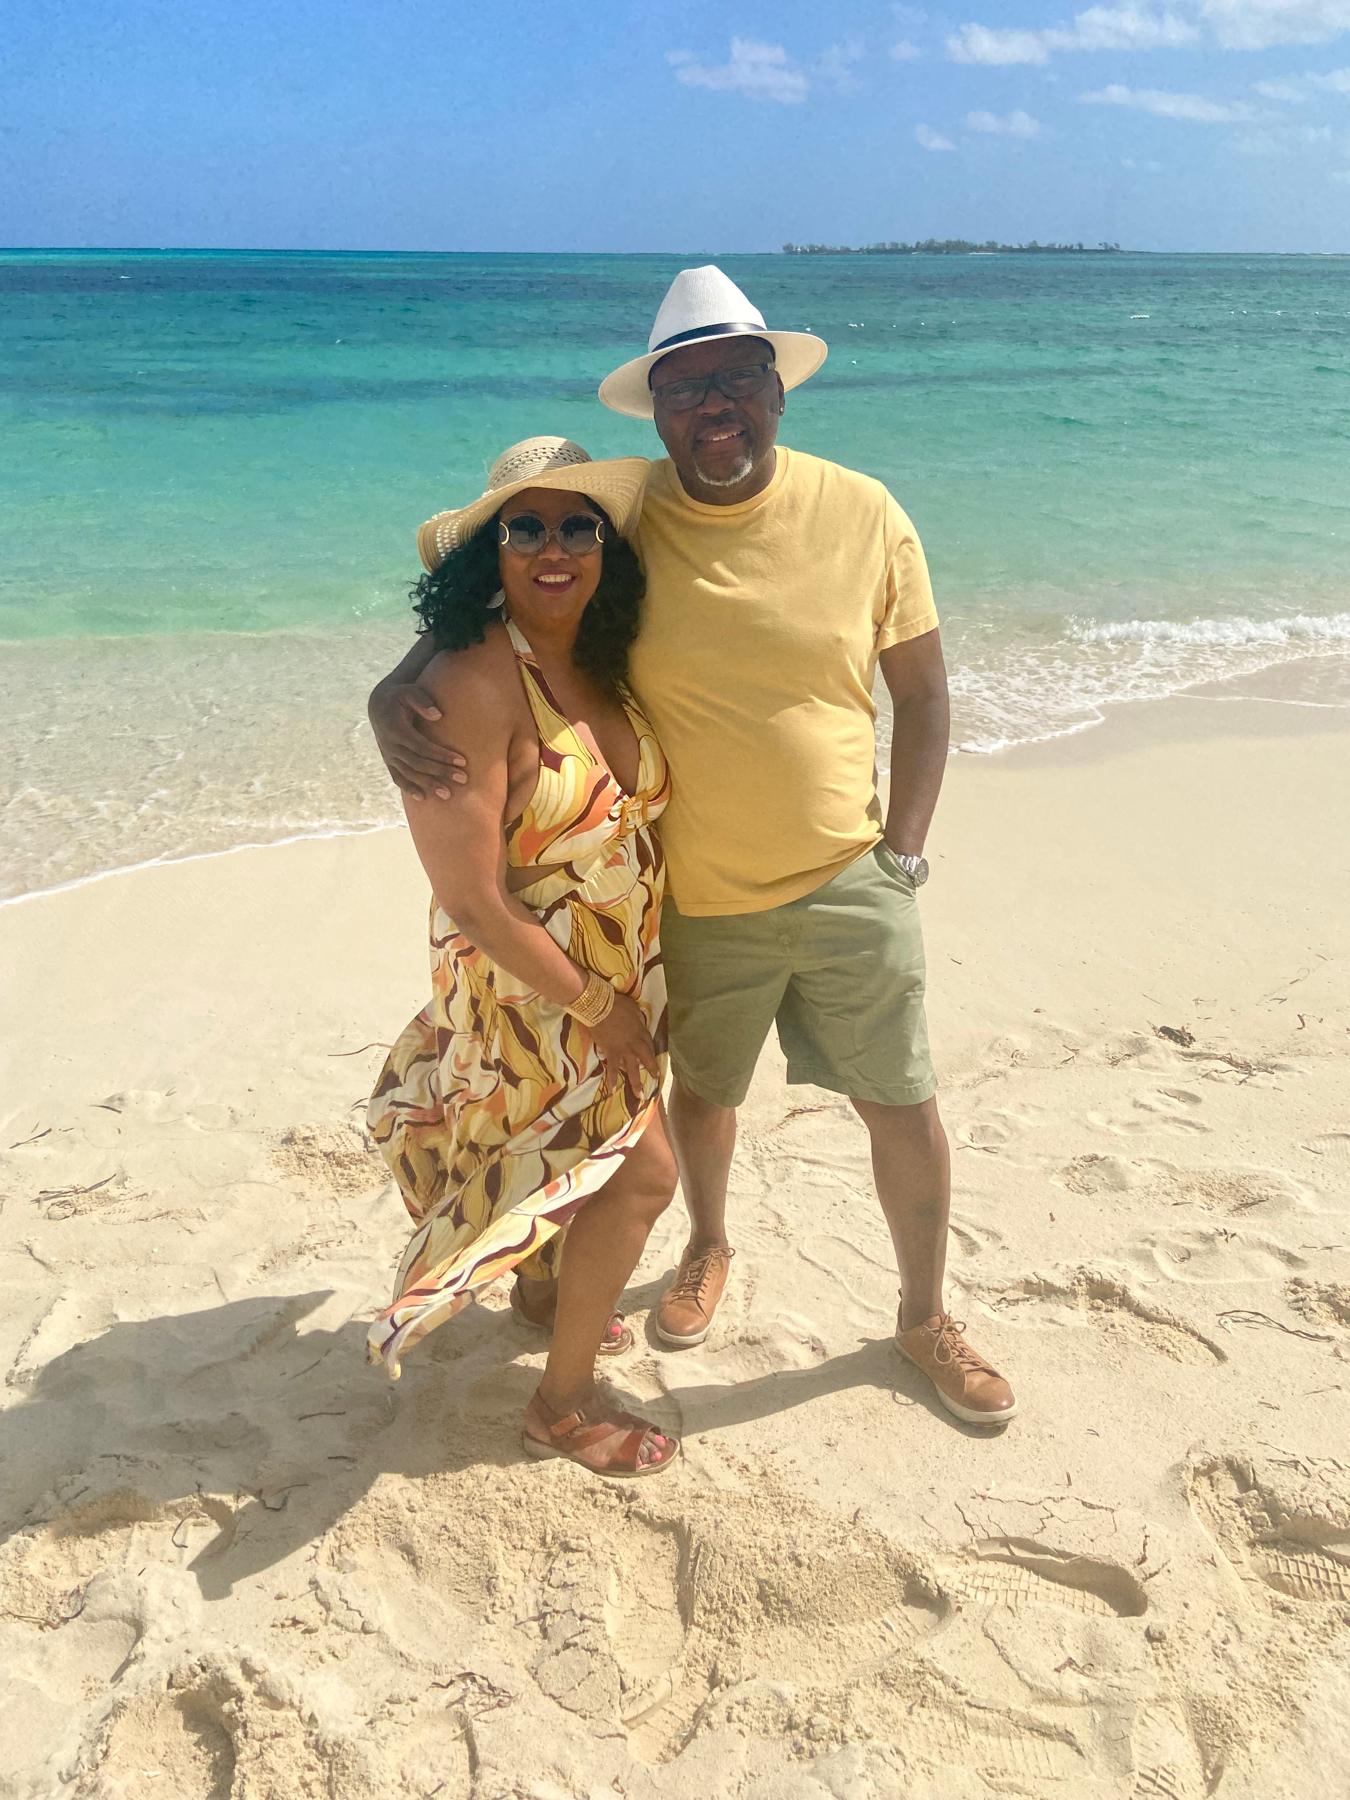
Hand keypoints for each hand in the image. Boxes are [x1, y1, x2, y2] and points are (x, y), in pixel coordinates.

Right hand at [368, 681, 466, 800]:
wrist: (379, 705)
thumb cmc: (401, 696)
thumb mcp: (409, 692)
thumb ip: (423, 701)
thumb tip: (438, 715)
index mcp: (396, 729)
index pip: (422, 747)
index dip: (441, 755)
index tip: (462, 760)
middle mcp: (390, 745)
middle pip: (418, 763)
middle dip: (441, 772)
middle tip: (463, 779)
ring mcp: (388, 755)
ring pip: (409, 774)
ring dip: (428, 785)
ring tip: (448, 794)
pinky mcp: (389, 761)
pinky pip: (397, 778)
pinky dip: (409, 788)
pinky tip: (422, 798)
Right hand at [589, 992, 660, 1101]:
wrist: (598, 1006)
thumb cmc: (615, 1003)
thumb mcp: (632, 1007)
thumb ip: (637, 1017)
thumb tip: (639, 1021)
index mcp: (641, 1030)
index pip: (649, 1043)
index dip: (651, 1051)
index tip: (652, 1058)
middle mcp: (635, 1043)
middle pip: (646, 1058)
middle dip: (651, 1069)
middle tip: (656, 1078)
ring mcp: (623, 1049)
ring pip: (632, 1069)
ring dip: (636, 1082)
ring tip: (639, 1095)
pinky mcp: (610, 1052)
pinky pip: (613, 1068)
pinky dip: (612, 1079)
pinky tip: (612, 1090)